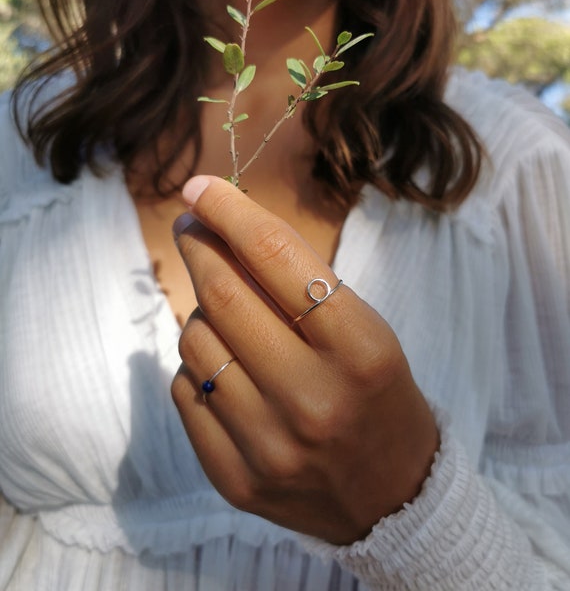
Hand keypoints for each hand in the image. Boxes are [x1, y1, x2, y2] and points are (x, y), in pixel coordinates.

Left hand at [171, 176, 438, 544]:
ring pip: (195, 342)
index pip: (278, 258)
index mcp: (360, 349)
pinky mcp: (236, 479)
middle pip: (224, 296)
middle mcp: (314, 399)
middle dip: (199, 246)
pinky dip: (197, 364)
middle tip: (192, 226)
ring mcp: (270, 446)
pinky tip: (225, 366)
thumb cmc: (378, 392)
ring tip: (226, 314)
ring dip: (202, 312)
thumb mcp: (363, 328)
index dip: (232, 212)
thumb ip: (297, 282)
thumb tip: (221, 225)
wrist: (395, 497)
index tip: (202, 186)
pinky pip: (186, 391)